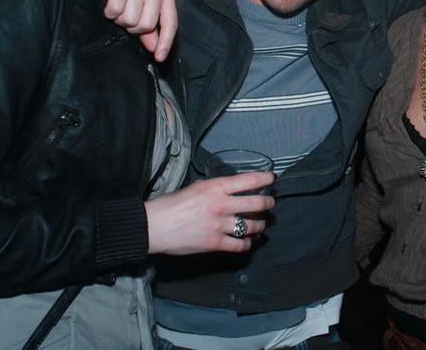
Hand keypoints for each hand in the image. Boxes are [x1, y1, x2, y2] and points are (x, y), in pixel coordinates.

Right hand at [64, 0, 177, 61]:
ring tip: (118, 7)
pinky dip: (109, 11)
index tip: (159, 57)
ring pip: (130, 19)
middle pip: (146, 25)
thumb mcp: (144, 0)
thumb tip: (155, 47)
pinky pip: (115, 10)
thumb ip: (151, 24)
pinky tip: (110, 2)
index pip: (170, 22)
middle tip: (126, 16)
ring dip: (120, 18)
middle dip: (133, 27)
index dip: (165, 42)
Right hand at [144, 171, 275, 254]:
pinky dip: (248, 243)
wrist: (153, 226)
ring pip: (252, 226)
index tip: (272, 179)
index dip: (265, 179)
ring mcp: (219, 225)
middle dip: (268, 203)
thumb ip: (212, 188)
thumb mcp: (194, 188)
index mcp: (215, 188)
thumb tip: (225, 188)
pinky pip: (240, 245)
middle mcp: (221, 205)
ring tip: (262, 224)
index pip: (249, 180)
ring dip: (261, 225)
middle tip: (270, 203)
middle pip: (257, 204)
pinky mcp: (215, 243)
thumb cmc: (169, 205)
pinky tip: (249, 241)